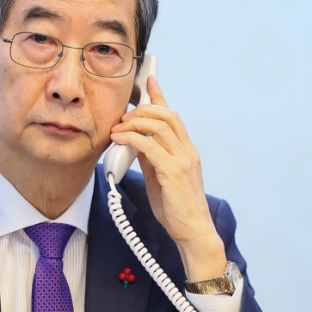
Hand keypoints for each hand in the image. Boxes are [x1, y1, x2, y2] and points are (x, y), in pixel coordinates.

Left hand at [110, 76, 227, 281]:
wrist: (193, 232)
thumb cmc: (176, 209)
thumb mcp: (161, 177)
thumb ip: (151, 158)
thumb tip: (134, 143)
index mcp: (186, 151)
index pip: (173, 115)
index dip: (161, 95)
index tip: (150, 79)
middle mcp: (187, 151)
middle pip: (167, 114)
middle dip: (143, 109)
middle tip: (123, 116)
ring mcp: (183, 160)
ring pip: (161, 125)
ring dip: (136, 121)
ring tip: (118, 128)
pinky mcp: (174, 171)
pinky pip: (151, 146)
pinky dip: (133, 138)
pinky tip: (120, 140)